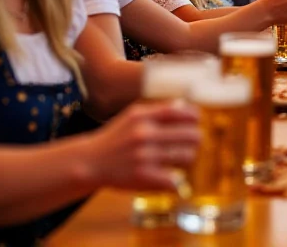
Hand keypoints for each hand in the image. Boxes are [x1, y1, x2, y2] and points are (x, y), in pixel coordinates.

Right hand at [85, 101, 199, 190]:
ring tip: (183, 157)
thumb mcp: (132, 116)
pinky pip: (174, 180)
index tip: (196, 121)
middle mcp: (144, 134)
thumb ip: (158, 110)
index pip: (180, 113)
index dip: (194, 117)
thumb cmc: (115, 137)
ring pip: (186, 156)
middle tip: (193, 142)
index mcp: (142, 117)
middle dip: (196, 139)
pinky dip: (176, 179)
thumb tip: (185, 105)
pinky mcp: (142, 177)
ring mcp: (144, 157)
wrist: (89, 162)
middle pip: (190, 135)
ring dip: (188, 157)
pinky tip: (171, 176)